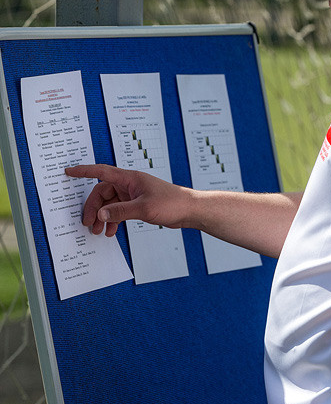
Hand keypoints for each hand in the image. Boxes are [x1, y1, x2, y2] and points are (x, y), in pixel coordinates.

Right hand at [65, 163, 188, 236]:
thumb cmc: (171, 203)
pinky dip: (113, 220)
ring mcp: (133, 195)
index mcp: (129, 178)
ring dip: (103, 217)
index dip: (83, 171)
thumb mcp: (143, 208)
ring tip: (98, 232)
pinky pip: (119, 211)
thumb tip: (101, 215)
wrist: (189, 210)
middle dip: (93, 208)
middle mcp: (129, 184)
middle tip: (88, 224)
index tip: (68, 172)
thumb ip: (120, 212)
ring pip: (110, 204)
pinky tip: (112, 231)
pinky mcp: (138, 204)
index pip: (101, 172)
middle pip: (102, 193)